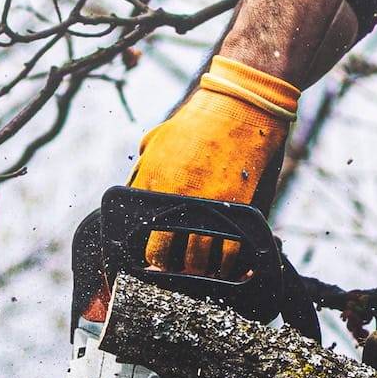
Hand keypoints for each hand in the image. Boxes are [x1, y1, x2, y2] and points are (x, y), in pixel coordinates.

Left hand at [125, 57, 298, 275]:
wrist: (242, 104)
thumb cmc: (200, 120)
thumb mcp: (158, 139)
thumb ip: (144, 169)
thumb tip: (134, 193)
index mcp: (151, 181)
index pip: (138, 236)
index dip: (145, 259)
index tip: (152, 265)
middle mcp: (174, 198)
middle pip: (165, 258)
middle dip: (171, 271)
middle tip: (179, 273)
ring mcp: (206, 206)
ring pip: (198, 262)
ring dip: (201, 271)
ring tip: (204, 272)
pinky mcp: (236, 208)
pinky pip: (230, 254)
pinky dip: (229, 266)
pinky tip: (228, 267)